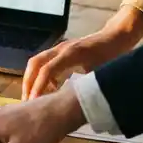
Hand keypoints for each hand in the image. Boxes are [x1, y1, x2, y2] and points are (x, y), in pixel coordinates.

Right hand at [22, 6, 142, 99]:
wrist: (116, 36)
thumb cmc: (112, 55)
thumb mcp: (101, 73)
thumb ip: (86, 86)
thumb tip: (75, 105)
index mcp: (71, 54)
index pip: (47, 70)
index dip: (38, 87)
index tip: (33, 103)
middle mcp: (61, 49)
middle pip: (34, 63)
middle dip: (28, 83)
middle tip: (26, 101)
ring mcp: (59, 48)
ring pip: (36, 62)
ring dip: (31, 79)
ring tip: (32, 97)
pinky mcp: (60, 51)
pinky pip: (44, 62)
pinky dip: (41, 76)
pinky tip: (48, 89)